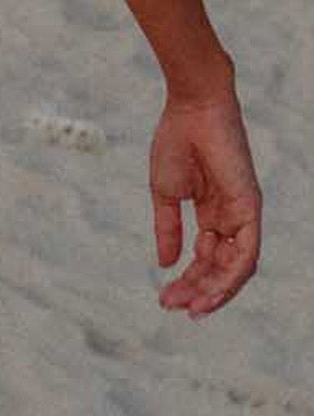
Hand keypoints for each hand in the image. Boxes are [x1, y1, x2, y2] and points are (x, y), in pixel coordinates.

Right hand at [150, 87, 261, 317]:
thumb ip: (168, 229)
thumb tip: (165, 264)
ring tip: (190, 307)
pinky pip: (247, 253)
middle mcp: (231, 217)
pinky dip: (230, 276)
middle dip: (197, 290)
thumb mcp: (165, 193)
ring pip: (236, 268)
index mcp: (212, 212)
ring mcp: (243, 214)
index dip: (186, 281)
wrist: (191, 108)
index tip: (164, 298)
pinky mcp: (250, 207)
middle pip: (219, 267)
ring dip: (214, 291)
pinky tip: (210, 292)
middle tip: (172, 306)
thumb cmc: (177, 141)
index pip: (204, 258)